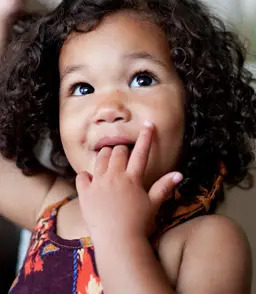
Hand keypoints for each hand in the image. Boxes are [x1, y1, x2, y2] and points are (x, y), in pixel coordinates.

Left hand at [76, 121, 182, 242]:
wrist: (117, 242)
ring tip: (108, 160)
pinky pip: (82, 176)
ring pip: (100, 159)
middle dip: (122, 150)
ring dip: (105, 156)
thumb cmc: (139, 224)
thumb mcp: (153, 205)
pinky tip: (90, 179)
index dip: (146, 137)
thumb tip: (179, 174)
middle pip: (117, 152)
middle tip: (124, 155)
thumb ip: (164, 187)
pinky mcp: (85, 193)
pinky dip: (86, 175)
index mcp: (132, 178)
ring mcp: (98, 183)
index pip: (141, 152)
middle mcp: (115, 176)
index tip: (148, 125)